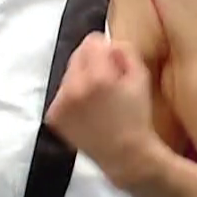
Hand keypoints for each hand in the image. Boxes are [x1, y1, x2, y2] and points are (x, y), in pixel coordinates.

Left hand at [43, 33, 161, 187]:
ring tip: (97, 99)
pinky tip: (87, 111)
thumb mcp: (141, 78)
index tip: (112, 61)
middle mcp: (74, 88)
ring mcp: (61, 103)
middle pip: (77, 56)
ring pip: (68, 75)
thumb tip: (109, 43)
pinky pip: (61, 94)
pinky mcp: (54, 116)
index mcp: (97, 77)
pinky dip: (71, 98)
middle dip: (91, 64)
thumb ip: (126, 52)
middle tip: (107, 82)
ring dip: (80, 80)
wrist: (125, 155)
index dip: (105, 49)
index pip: (91, 42)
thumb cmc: (137, 118)